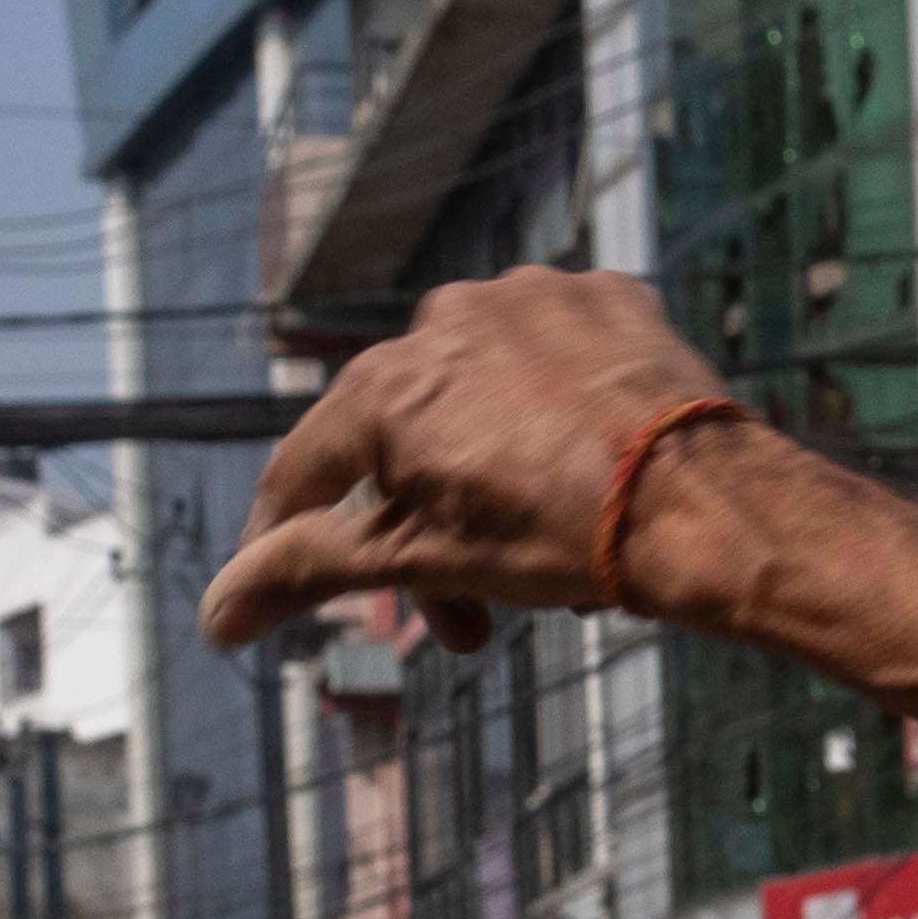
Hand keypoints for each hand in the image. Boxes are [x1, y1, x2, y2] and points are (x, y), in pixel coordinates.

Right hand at [209, 269, 738, 652]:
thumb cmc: (560, 535)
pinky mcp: (606, 299)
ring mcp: (529, 298)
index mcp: (382, 387)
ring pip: (482, 399)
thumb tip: (215, 614)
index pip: (306, 471)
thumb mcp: (418, 560)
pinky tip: (588, 466)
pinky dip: (559, 411)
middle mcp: (443, 321)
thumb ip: (305, 573)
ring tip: (539, 549)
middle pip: (404, 443)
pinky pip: (560, 357)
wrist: (702, 504)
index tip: (285, 584)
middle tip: (466, 620)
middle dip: (423, 536)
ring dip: (490, 474)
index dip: (288, 539)